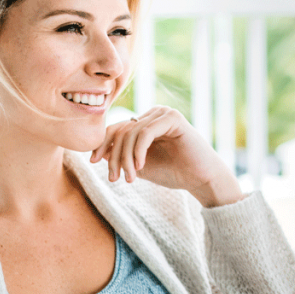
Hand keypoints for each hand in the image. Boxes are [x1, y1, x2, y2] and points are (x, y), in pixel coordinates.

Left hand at [90, 106, 242, 206]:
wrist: (201, 180)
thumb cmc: (174, 173)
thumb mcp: (139, 165)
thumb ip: (121, 156)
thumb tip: (95, 151)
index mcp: (146, 122)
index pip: (116, 128)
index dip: (102, 144)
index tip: (93, 162)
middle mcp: (153, 114)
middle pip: (121, 130)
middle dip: (114, 156)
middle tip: (114, 178)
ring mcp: (163, 114)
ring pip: (131, 133)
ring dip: (125, 158)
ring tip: (130, 178)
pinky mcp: (173, 118)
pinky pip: (145, 132)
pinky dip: (138, 150)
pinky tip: (140, 166)